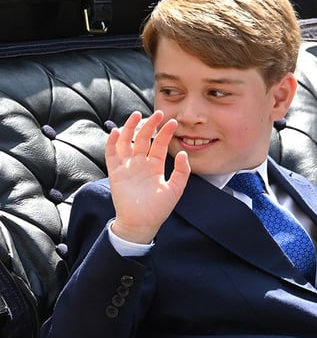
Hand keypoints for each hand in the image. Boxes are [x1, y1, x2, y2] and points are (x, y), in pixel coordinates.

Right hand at [106, 110, 190, 243]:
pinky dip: (113, 142)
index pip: (160, 144)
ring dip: (131, 128)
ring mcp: (127, 166)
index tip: (173, 122)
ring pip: (127, 142)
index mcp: (155, 166)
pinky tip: (118, 131)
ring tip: (137, 115)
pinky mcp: (115, 172)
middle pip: (144, 139)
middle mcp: (141, 163)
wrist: (141, 223)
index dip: (165, 133)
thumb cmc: (159, 209)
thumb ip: (182, 172)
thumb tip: (183, 154)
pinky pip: (112, 154)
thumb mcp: (175, 189)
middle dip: (150, 125)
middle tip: (158, 113)